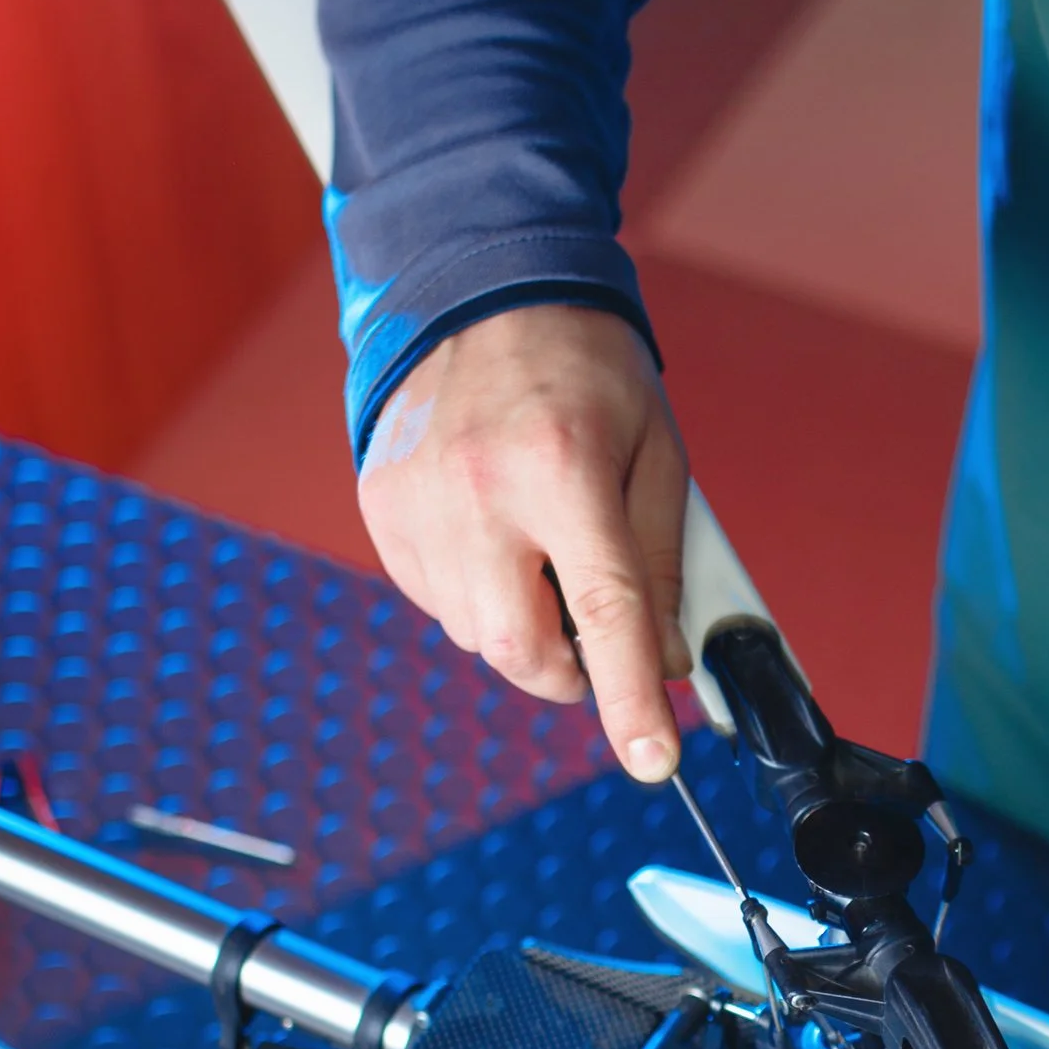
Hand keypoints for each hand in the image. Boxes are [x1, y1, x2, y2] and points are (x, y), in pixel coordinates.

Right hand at [358, 302, 690, 778]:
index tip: (652, 759)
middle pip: (520, 649)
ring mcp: (417, 504)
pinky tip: (495, 534)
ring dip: (523, 623)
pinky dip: (477, 594)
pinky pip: (436, 600)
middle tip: (597, 643)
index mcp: (561, 470)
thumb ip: (664, 560)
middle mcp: (478, 492)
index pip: (604, 613)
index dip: (630, 699)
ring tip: (542, 548)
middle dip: (569, 674)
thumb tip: (667, 659)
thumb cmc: (582, 367)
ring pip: (476, 634)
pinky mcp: (381, 509)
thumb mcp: (656, 449)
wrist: (478, 289)